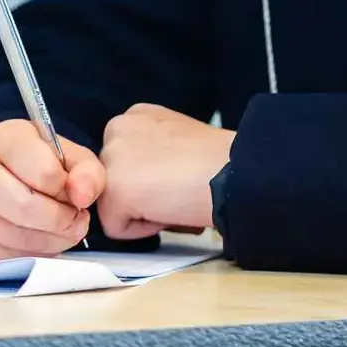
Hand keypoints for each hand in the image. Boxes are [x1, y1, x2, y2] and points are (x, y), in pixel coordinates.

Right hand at [0, 120, 105, 262]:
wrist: (2, 179)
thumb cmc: (41, 165)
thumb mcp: (70, 158)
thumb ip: (87, 172)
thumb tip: (82, 196)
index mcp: (4, 138)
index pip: (44, 172)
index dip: (67, 189)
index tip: (73, 193)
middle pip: (25, 207)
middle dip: (61, 220)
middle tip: (76, 221)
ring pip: (16, 237)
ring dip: (51, 241)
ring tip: (61, 231)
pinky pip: (5, 258)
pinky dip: (31, 255)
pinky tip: (39, 241)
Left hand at [97, 103, 235, 240]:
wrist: (234, 170)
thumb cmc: (219, 161)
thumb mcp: (177, 139)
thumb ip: (153, 152)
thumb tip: (147, 181)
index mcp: (136, 116)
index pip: (124, 162)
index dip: (151, 180)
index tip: (177, 178)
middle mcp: (118, 129)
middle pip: (116, 183)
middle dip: (143, 196)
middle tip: (177, 192)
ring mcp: (112, 158)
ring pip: (114, 206)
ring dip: (143, 212)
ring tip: (175, 198)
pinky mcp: (115, 190)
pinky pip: (117, 228)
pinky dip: (145, 229)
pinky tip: (170, 209)